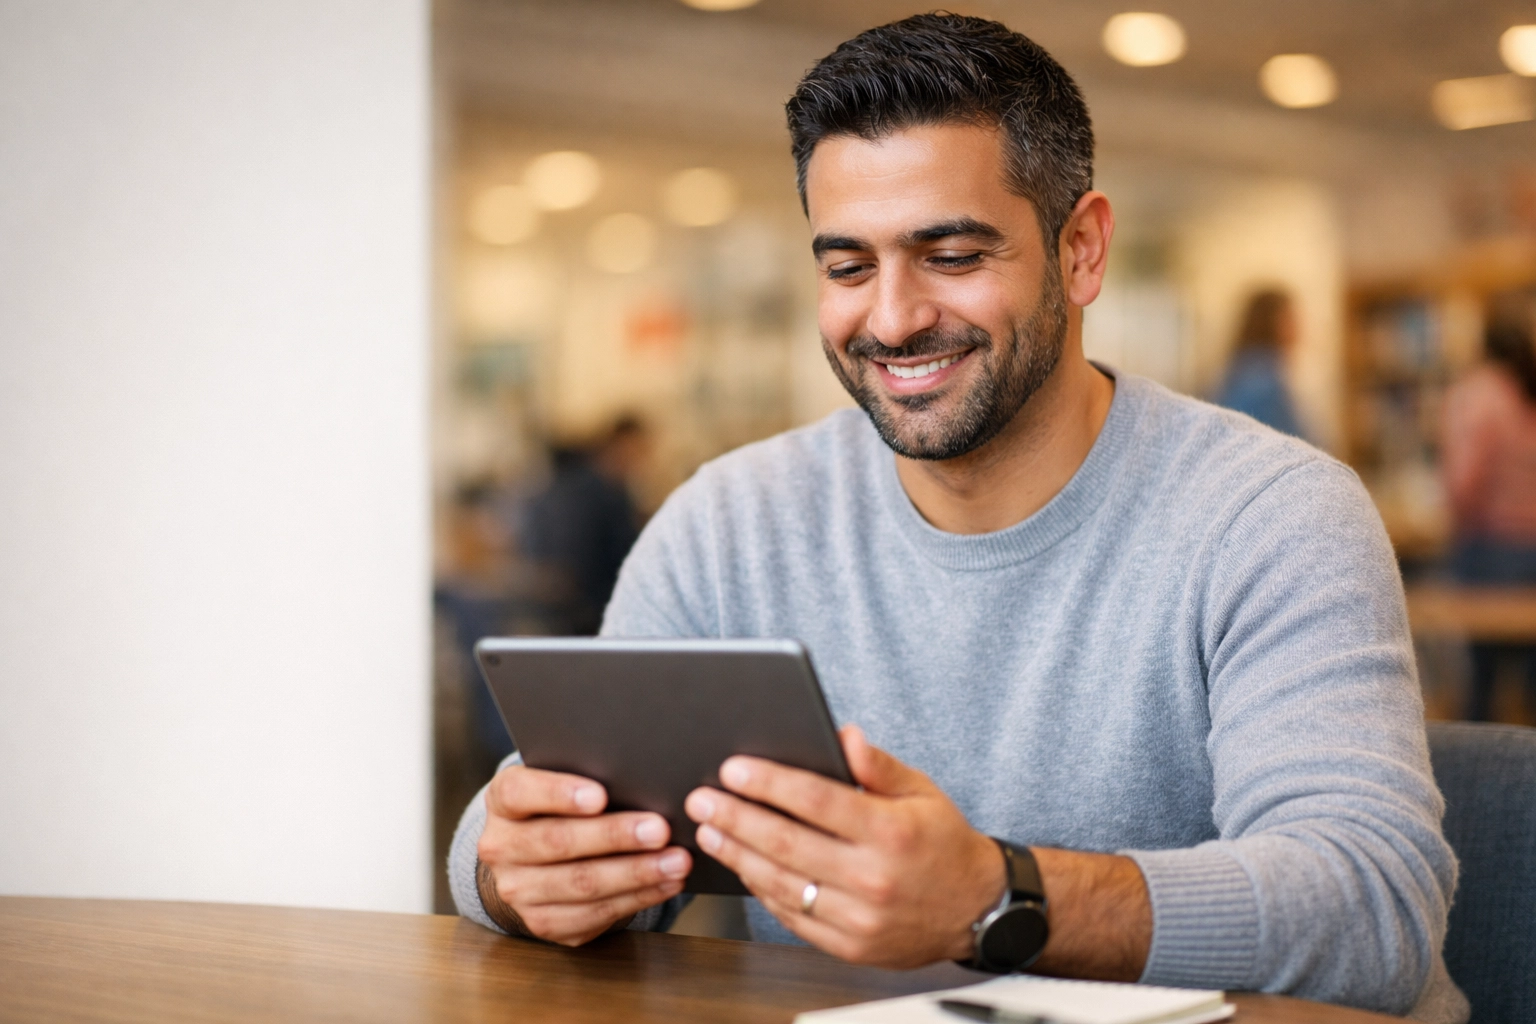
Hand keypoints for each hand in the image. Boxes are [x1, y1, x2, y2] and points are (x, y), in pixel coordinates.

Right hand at [476, 764, 691, 946]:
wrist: (534, 858)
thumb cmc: (562, 807)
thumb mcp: (561, 783)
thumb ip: (588, 777)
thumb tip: (644, 778)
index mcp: (503, 802)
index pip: (520, 793)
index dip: (559, 793)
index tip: (600, 795)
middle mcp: (501, 847)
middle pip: (557, 841)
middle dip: (614, 836)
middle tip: (660, 830)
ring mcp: (518, 891)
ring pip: (580, 883)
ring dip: (636, 873)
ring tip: (676, 861)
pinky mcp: (543, 922)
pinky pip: (594, 913)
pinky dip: (637, 897)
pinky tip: (666, 883)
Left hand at [683, 724, 1004, 967]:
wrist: (978, 911)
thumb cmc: (944, 843)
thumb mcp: (921, 792)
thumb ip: (877, 765)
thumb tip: (843, 735)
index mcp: (892, 833)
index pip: (817, 801)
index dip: (769, 783)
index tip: (733, 768)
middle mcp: (874, 878)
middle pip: (788, 844)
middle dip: (736, 818)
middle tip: (702, 800)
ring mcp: (860, 918)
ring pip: (782, 884)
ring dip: (739, 855)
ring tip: (710, 832)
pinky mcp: (850, 946)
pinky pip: (793, 916)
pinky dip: (762, 890)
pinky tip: (743, 866)